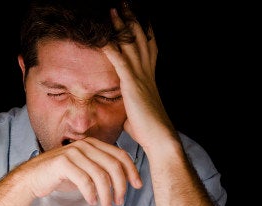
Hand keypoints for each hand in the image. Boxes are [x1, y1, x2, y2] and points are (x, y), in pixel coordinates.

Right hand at [18, 137, 141, 205]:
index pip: (120, 154)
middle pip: (113, 165)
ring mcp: (73, 152)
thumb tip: (123, 181)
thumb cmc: (60, 175)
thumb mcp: (84, 169)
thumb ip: (101, 169)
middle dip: (120, 186)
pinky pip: (85, 180)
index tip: (137, 185)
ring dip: (106, 194)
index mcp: (92, 144)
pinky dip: (91, 194)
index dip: (131, 170)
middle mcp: (84, 145)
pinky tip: (92, 202)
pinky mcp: (63, 163)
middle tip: (119, 202)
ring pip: (100, 175)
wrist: (32, 177)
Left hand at [101, 6, 175, 148]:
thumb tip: (124, 112)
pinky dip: (111, 48)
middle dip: (132, 20)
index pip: (149, 47)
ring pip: (131, 45)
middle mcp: (147, 73)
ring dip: (121, 26)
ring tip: (112, 10)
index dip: (144, 30)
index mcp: (150, 77)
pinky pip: (119, 61)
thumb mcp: (137, 112)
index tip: (140, 16)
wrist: (159, 137)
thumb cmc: (148, 130)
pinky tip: (103, 37)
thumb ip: (130, 105)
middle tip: (124, 4)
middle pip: (140, 39)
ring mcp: (140, 77)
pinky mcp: (131, 85)